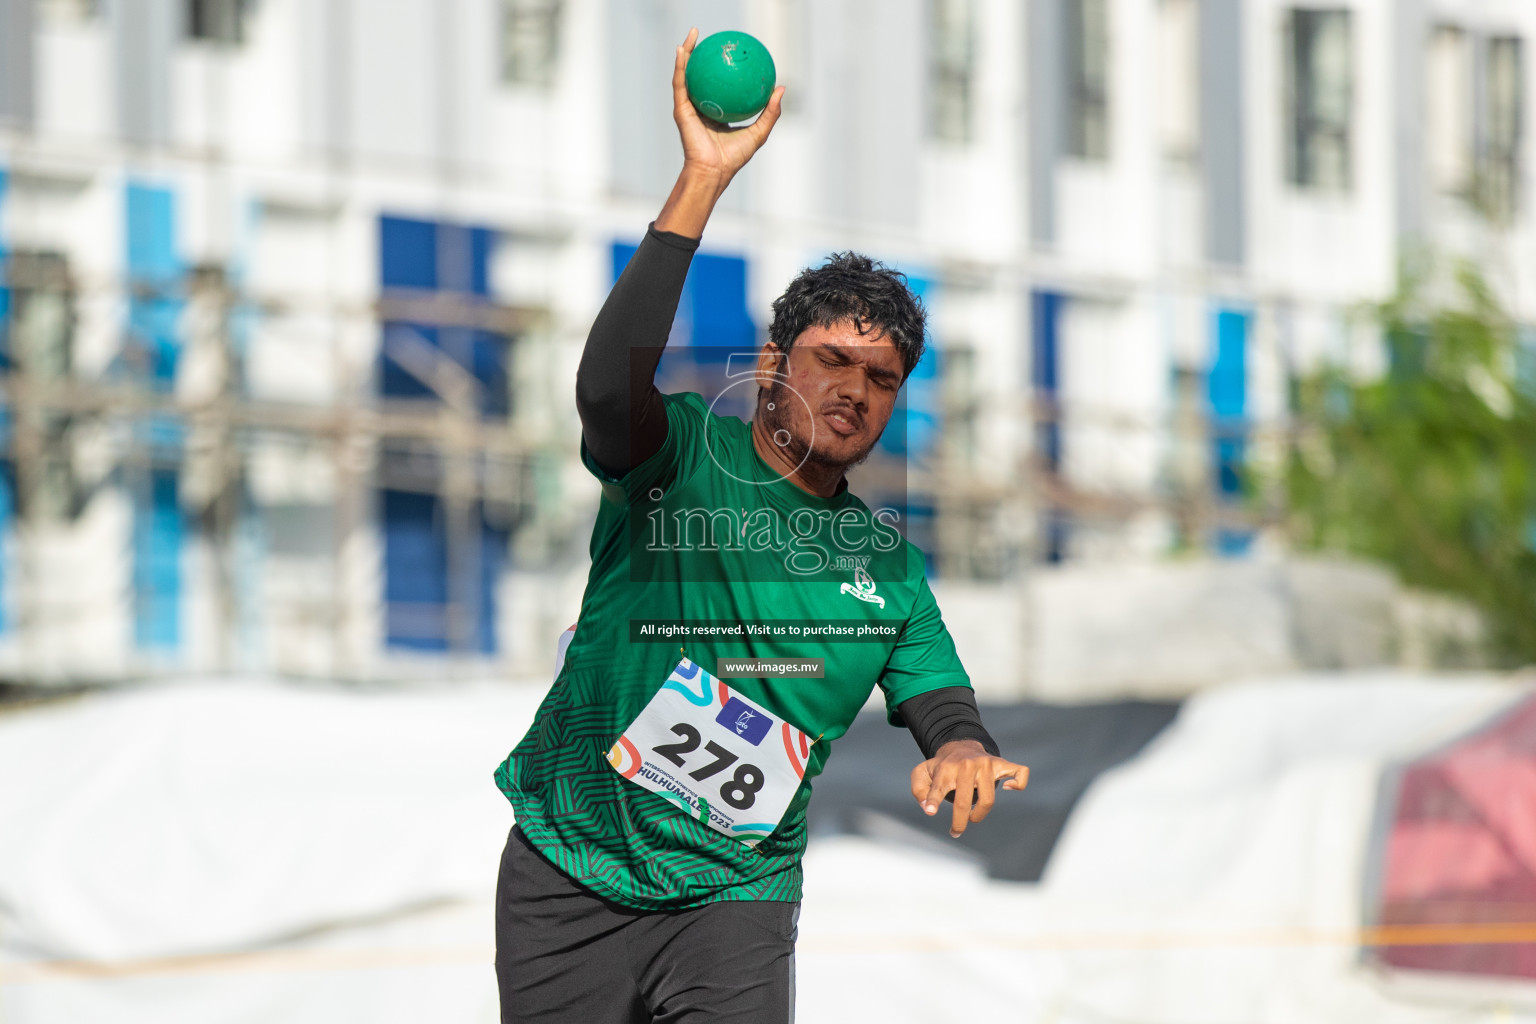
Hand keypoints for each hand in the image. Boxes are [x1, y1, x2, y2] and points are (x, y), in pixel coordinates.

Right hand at [671, 27, 785, 189]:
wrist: (713, 171)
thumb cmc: (734, 157)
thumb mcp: (759, 131)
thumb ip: (771, 111)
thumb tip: (782, 87)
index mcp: (716, 112)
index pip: (718, 85)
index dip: (722, 68)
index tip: (730, 52)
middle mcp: (700, 107)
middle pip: (700, 75)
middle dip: (702, 54)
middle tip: (712, 38)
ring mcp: (688, 107)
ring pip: (686, 73)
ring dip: (687, 51)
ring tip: (694, 34)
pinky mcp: (680, 108)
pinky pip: (681, 82)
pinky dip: (680, 65)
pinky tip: (683, 49)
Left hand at [909, 739, 1028, 838]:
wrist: (960, 746)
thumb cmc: (942, 766)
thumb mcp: (922, 772)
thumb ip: (919, 789)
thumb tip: (927, 807)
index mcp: (946, 768)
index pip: (938, 786)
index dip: (934, 800)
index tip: (931, 811)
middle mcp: (967, 765)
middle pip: (963, 800)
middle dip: (959, 822)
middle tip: (955, 832)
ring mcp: (987, 764)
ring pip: (988, 798)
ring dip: (979, 814)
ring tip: (972, 817)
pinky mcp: (1002, 764)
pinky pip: (1020, 773)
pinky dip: (1018, 783)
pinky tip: (1007, 788)